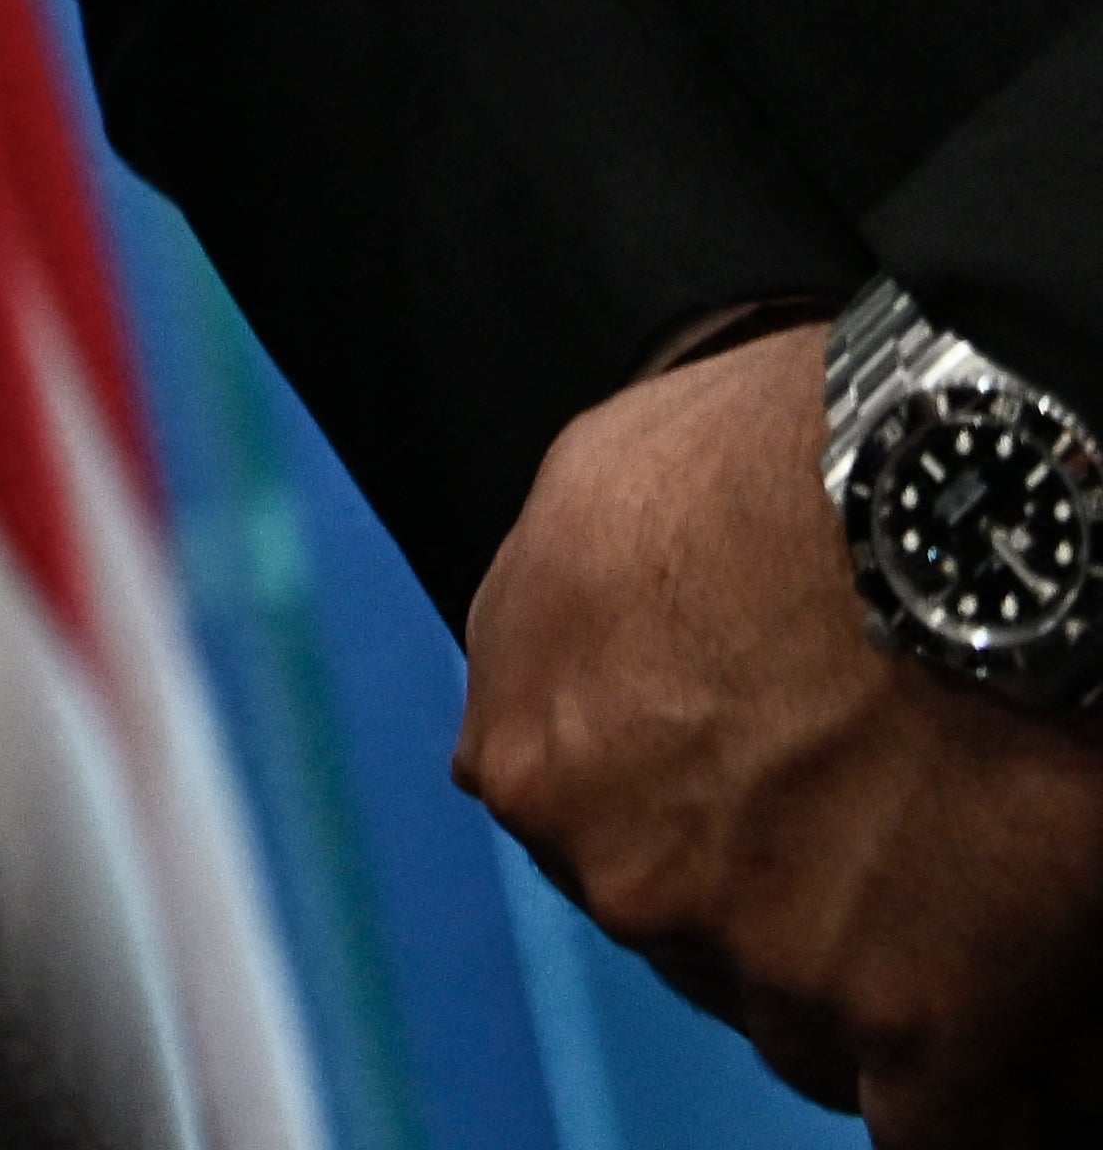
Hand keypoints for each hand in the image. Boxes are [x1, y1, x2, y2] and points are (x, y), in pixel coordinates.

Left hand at [465, 331, 1102, 1136]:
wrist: (962, 499)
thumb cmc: (790, 463)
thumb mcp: (589, 505)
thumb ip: (546, 639)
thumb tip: (540, 738)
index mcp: (533, 763)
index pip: (605, 844)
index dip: (706, 829)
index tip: (785, 805)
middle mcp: (621, 878)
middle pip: (706, 943)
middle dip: (788, 907)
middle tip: (895, 843)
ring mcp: (763, 962)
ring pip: (816, 1028)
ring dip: (887, 991)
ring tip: (976, 898)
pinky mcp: (913, 1030)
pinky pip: (936, 1126)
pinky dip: (977, 1097)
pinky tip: (1012, 1050)